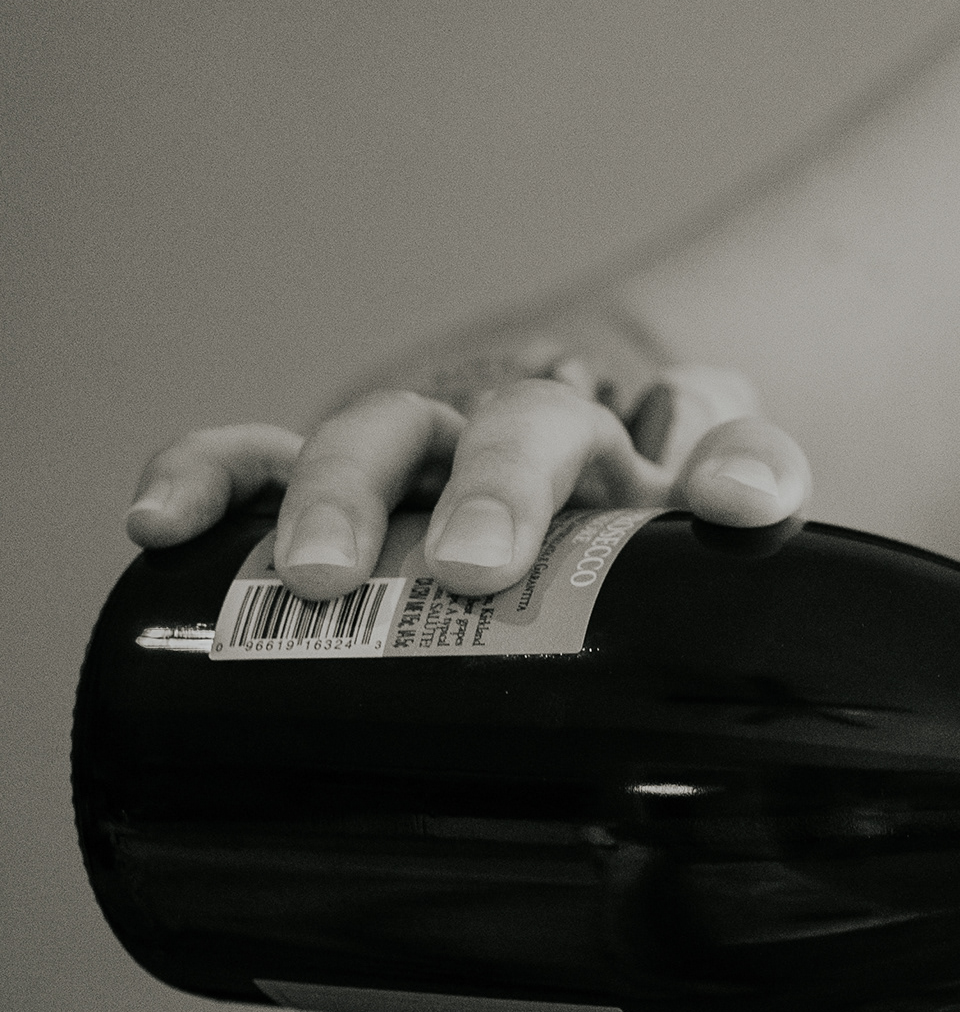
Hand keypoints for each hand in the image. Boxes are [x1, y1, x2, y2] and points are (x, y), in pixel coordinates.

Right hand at [120, 363, 811, 598]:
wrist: (556, 510)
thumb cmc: (636, 563)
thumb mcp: (701, 586)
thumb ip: (736, 564)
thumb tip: (743, 523)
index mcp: (660, 454)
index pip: (713, 430)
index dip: (731, 464)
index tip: (732, 508)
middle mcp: (546, 434)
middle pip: (533, 425)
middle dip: (496, 487)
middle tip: (471, 566)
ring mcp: (438, 453)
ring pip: (389, 436)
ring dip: (350, 492)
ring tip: (319, 574)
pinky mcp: (342, 483)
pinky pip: (264, 462)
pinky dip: (212, 478)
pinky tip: (164, 522)